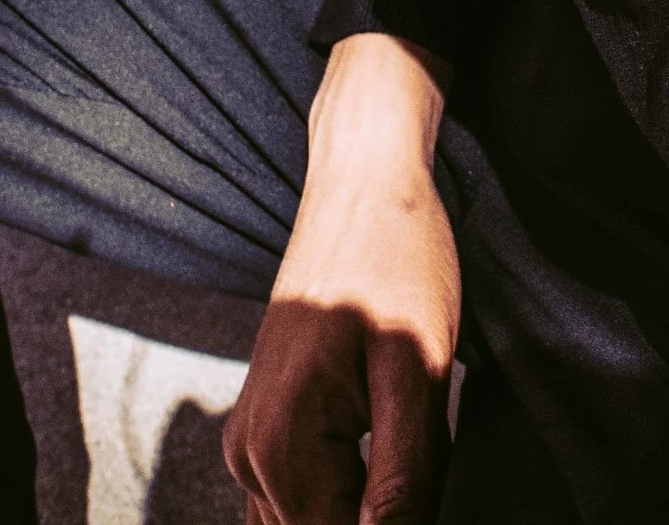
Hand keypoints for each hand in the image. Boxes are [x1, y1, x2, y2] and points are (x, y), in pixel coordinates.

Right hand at [224, 35, 457, 524]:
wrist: (362, 178)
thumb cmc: (396, 258)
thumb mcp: (416, 367)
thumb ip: (401, 475)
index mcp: (282, 449)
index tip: (417, 471)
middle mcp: (249, 456)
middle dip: (380, 511)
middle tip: (419, 441)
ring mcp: (252, 440)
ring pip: (311, 520)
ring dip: (362, 504)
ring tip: (404, 434)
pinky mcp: (268, 423)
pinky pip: (302, 494)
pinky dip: (345, 490)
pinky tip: (383, 447)